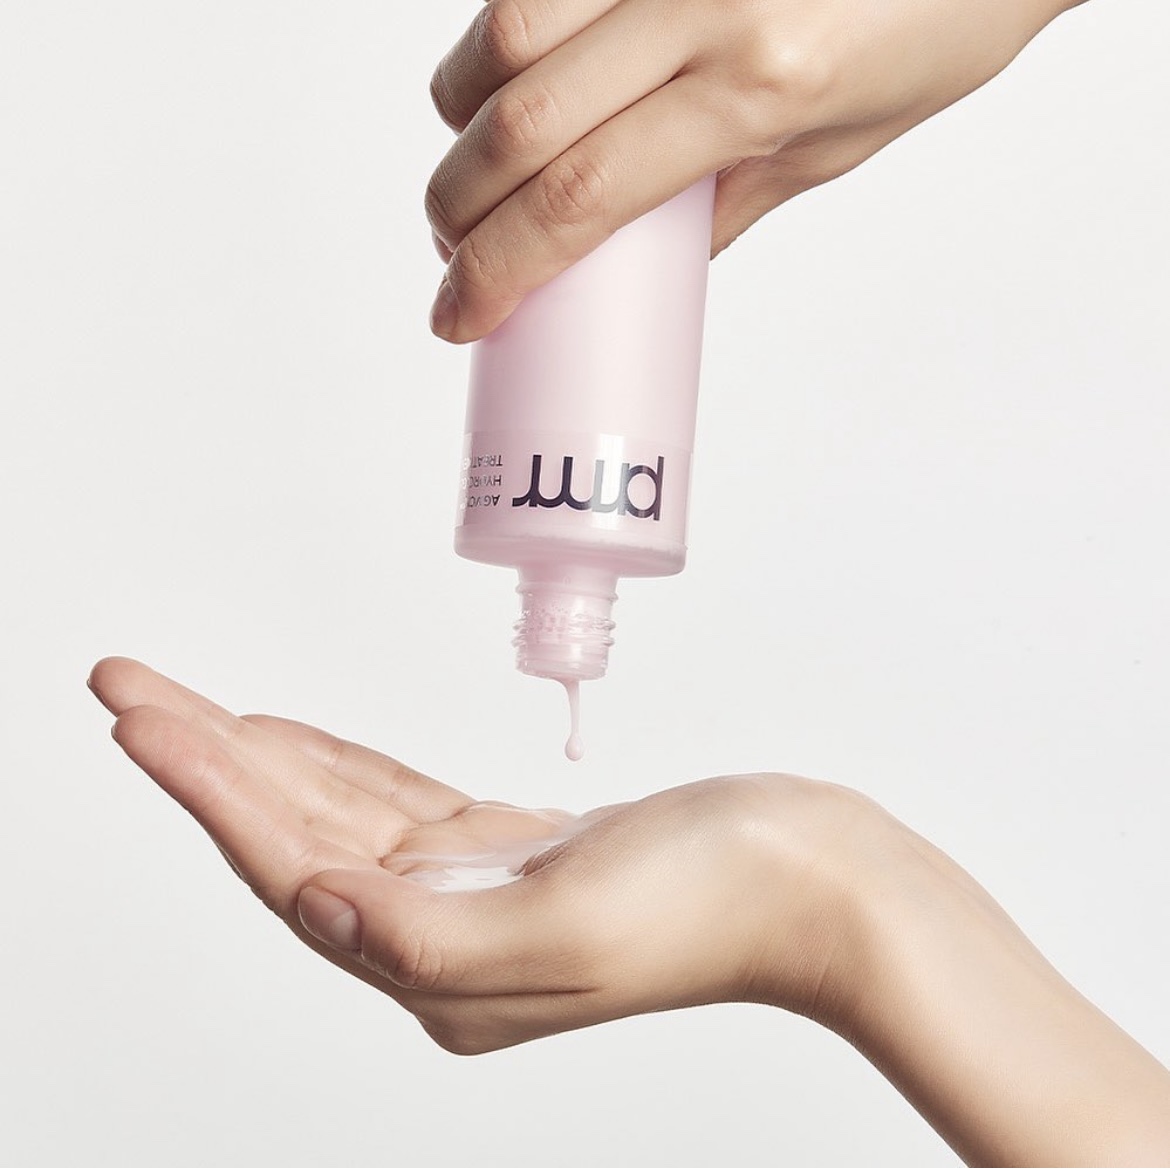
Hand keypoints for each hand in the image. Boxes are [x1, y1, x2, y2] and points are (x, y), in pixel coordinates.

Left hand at [87, 657, 885, 1052]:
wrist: (810, 876)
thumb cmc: (715, 899)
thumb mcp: (572, 927)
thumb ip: (434, 936)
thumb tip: (320, 906)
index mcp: (443, 973)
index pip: (293, 865)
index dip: (211, 788)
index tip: (144, 717)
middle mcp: (443, 942)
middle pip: (294, 835)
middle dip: (208, 758)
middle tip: (130, 686)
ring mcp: (475, 894)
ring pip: (336, 812)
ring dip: (259, 755)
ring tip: (183, 705)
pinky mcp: (510, 852)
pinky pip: (395, 800)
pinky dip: (337, 762)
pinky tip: (293, 738)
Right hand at [425, 0, 1077, 341]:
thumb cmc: (937, 21)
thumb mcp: (830, 146)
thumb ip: (720, 198)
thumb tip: (634, 251)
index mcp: (759, 85)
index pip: (583, 194)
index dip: (499, 266)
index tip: (459, 314)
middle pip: (521, 114)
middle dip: (459, 200)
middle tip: (451, 245)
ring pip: (507, 25)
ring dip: (464, 108)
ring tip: (477, 159)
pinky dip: (504, 37)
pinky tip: (513, 78)